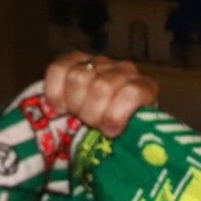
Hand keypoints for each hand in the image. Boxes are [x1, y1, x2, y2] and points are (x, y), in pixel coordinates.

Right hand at [41, 52, 157, 138]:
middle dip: (91, 113)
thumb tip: (119, 141)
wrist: (104, 117)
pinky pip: (59, 68)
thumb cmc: (120, 129)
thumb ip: (132, 134)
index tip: (109, 132)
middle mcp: (125, 70)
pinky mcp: (76, 59)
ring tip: (77, 114)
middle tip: (90, 124)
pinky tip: (59, 105)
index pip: (133, 93)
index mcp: (145, 88)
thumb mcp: (131, 134)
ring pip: (79, 77)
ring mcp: (100, 62)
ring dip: (74, 103)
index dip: (116, 115)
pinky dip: (55, 89)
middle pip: (101, 87)